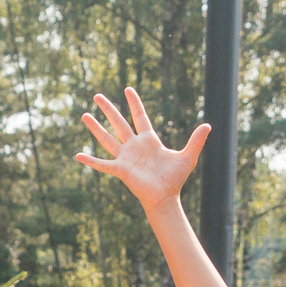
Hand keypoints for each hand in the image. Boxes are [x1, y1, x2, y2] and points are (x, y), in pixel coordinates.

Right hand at [76, 87, 207, 211]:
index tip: (128, 89)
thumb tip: (208, 126)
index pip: (139, 116)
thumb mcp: (188, 156)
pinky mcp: (120, 170)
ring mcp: (125, 157)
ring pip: (107, 138)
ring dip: (95, 128)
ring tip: (84, 115)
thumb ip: (196, 140)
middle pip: (118, 123)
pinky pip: (102, 164)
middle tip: (97, 95)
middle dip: (108, 109)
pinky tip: (77, 155)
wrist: (166, 197)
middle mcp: (134, 146)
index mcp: (149, 140)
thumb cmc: (175, 179)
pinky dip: (90, 160)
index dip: (134, 103)